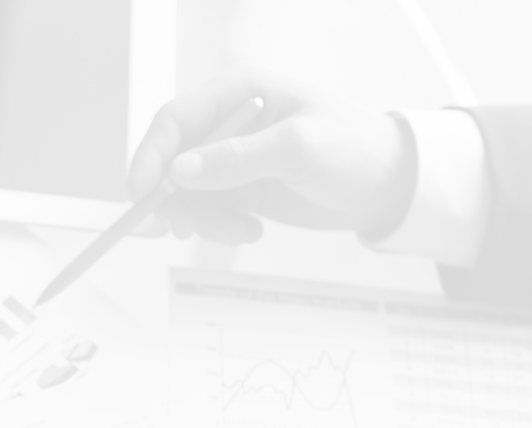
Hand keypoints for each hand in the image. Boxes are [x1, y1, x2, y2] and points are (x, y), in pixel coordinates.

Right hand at [127, 67, 414, 243]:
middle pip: (172, 160)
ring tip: (240, 232)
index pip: (175, 120)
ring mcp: (234, 156)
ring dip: (202, 219)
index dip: (151, 156)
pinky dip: (220, 227)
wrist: (391, 185)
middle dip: (174, 198)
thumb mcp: (296, 150)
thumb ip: (235, 160)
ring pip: (187, 193)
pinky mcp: (241, 186)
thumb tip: (180, 172)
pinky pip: (209, 210)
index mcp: (239, 91)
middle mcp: (229, 122)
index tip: (141, 194)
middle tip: (185, 229)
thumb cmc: (355, 150)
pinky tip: (251, 231)